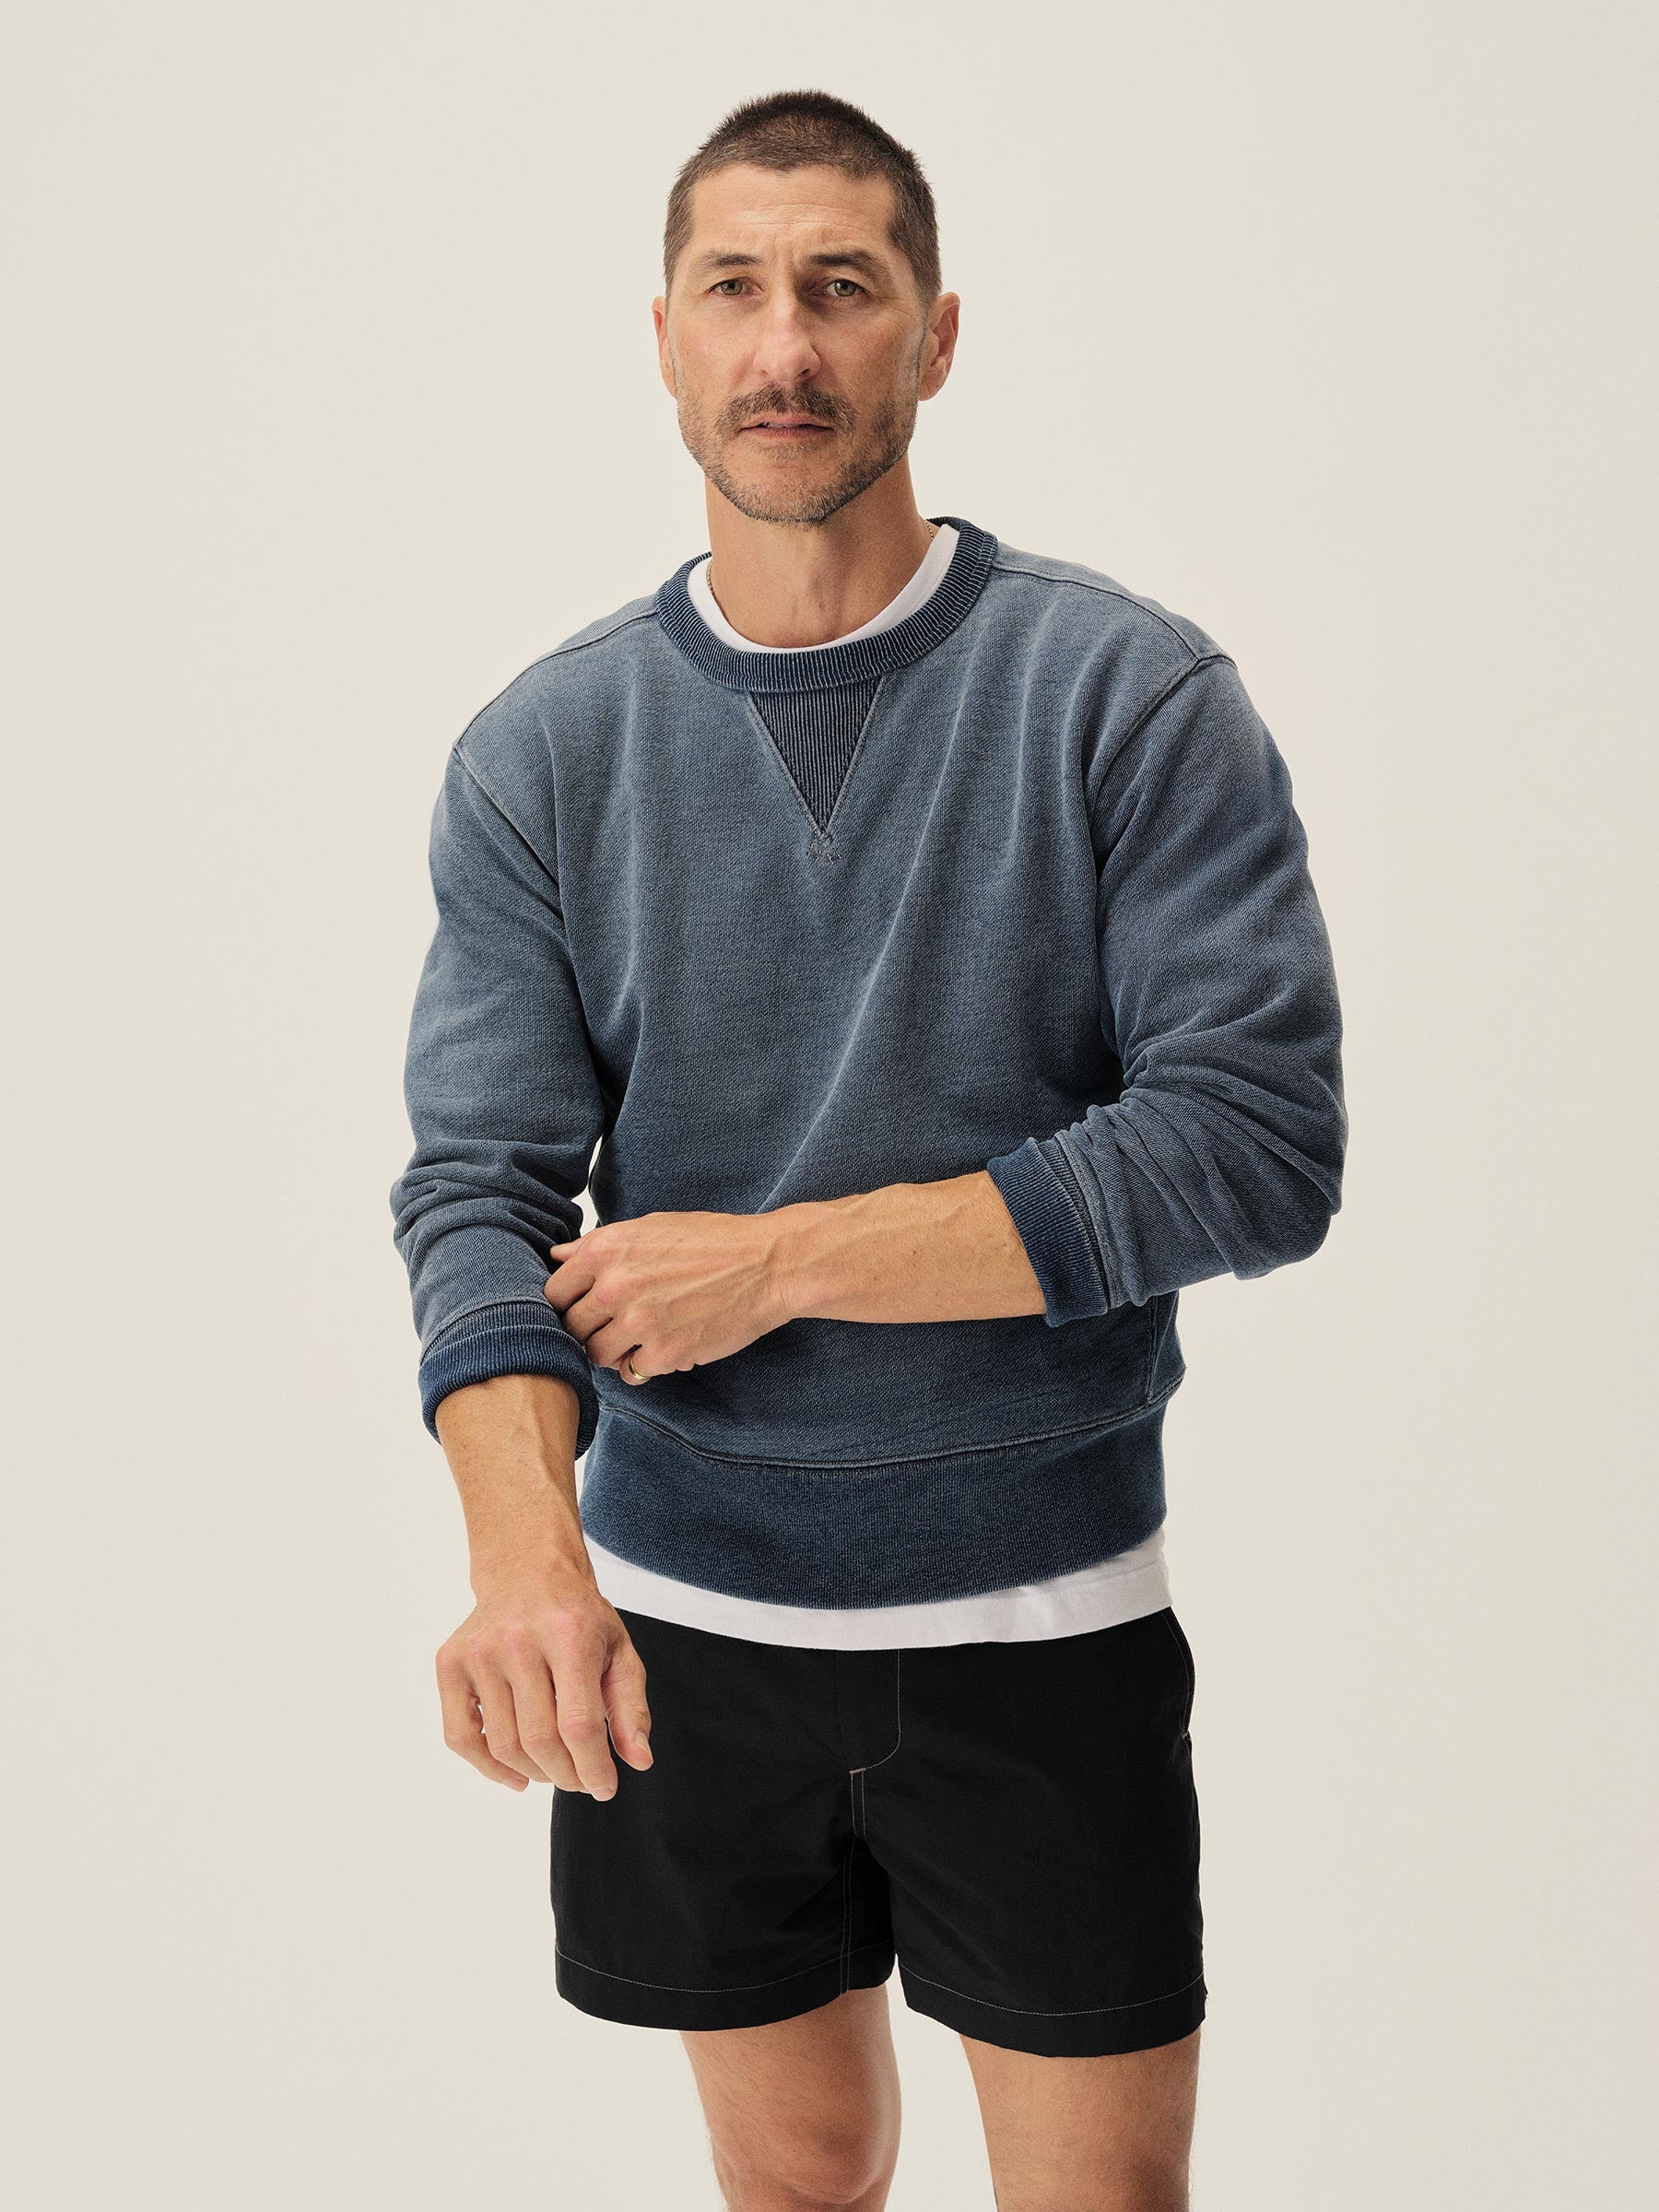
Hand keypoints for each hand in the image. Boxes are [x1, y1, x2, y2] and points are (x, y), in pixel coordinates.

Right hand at [434, 1562, 652, 1797]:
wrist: (527, 1570)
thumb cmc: (578, 1617)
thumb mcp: (619, 1650)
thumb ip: (631, 1707)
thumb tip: (638, 1761)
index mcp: (569, 1634)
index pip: (579, 1724)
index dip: (594, 1767)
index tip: (605, 1787)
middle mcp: (518, 1640)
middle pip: (540, 1740)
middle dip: (567, 1775)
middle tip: (581, 1779)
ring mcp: (478, 1651)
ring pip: (503, 1745)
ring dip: (533, 1773)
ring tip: (554, 1770)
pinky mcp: (450, 1662)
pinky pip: (460, 1736)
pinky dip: (487, 1768)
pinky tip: (515, 1775)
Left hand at [544, 1209, 789, 1383]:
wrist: (767, 1265)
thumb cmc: (713, 1241)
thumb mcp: (650, 1227)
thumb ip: (598, 1245)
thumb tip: (558, 1257)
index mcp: (607, 1250)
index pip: (553, 1293)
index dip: (565, 1303)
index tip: (580, 1307)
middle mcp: (615, 1287)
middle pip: (570, 1327)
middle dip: (587, 1328)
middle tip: (612, 1323)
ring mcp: (639, 1324)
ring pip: (596, 1355)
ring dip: (611, 1350)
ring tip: (638, 1336)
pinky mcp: (664, 1354)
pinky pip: (631, 1372)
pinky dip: (643, 1364)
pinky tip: (664, 1345)